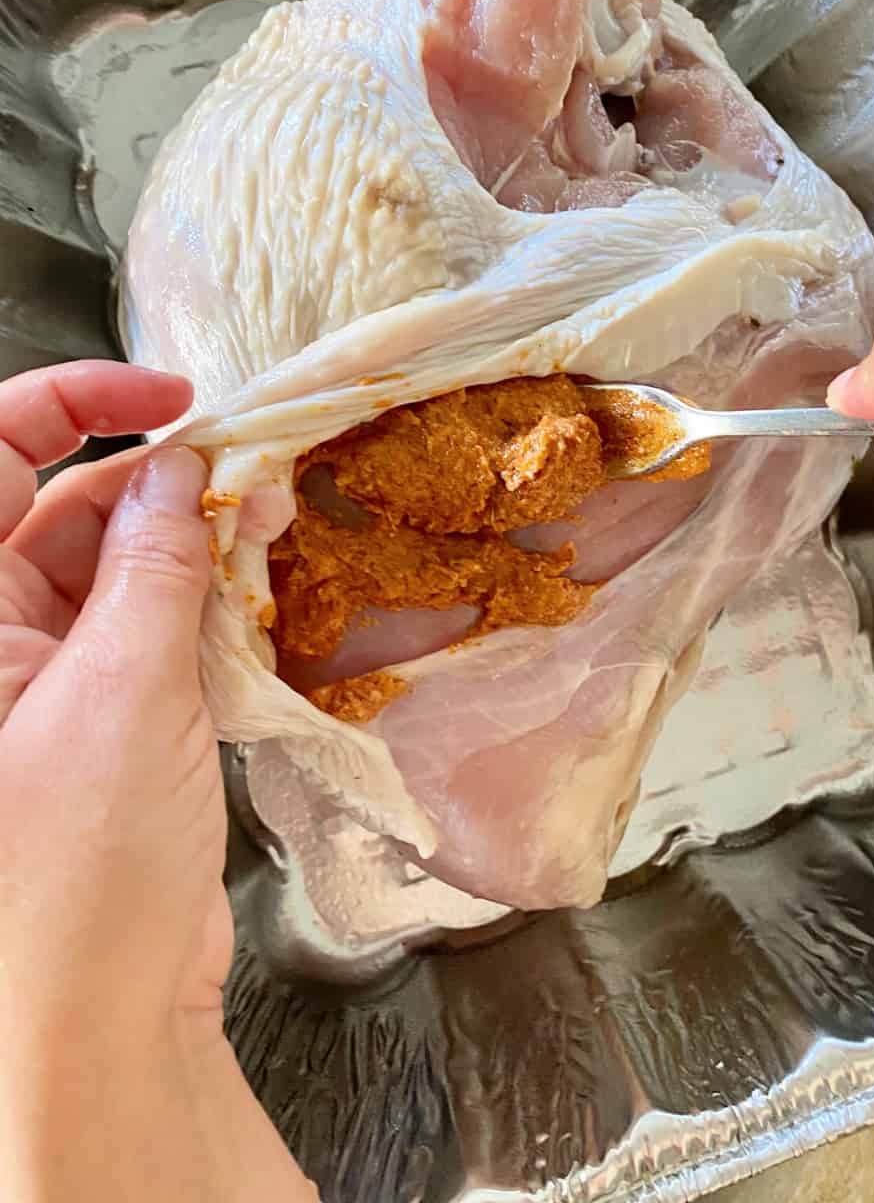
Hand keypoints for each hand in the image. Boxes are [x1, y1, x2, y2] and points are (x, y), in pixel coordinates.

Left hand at [0, 362, 314, 1200]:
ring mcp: (45, 689)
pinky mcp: (103, 730)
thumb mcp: (123, 693)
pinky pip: (149, 635)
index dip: (77, 403)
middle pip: (66, 512)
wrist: (97, 1028)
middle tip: (258, 478)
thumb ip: (156, 566)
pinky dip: (205, 609)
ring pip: (119, 573)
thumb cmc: (73, 875)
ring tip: (276, 535)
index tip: (173, 395)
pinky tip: (263, 601)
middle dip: (161, 486)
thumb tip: (182, 469)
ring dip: (195, 549)